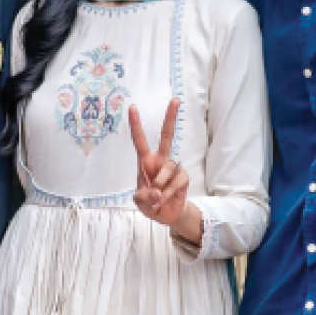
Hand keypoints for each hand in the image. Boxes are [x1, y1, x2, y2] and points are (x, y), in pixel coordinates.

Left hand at [129, 99, 189, 226]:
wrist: (167, 215)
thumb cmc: (150, 203)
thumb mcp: (139, 202)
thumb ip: (143, 197)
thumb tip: (157, 192)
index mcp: (145, 161)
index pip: (139, 140)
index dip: (135, 124)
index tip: (132, 107)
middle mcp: (160, 160)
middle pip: (167, 135)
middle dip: (170, 117)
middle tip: (175, 99)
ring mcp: (173, 167)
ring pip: (168, 168)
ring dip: (160, 185)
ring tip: (157, 197)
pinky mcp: (183, 177)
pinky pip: (177, 181)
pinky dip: (169, 192)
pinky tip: (166, 198)